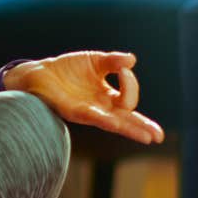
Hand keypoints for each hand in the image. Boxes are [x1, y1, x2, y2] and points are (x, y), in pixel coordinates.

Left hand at [7, 51, 164, 144]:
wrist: (39, 73)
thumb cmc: (67, 68)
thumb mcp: (95, 60)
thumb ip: (113, 61)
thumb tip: (132, 60)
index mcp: (107, 96)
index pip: (128, 96)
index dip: (131, 83)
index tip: (124, 68)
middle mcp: (101, 107)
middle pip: (127, 119)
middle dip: (143, 126)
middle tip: (159, 136)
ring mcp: (88, 111)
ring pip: (113, 122)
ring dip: (129, 129)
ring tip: (147, 137)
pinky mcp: (73, 111)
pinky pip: (93, 117)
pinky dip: (106, 120)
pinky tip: (116, 124)